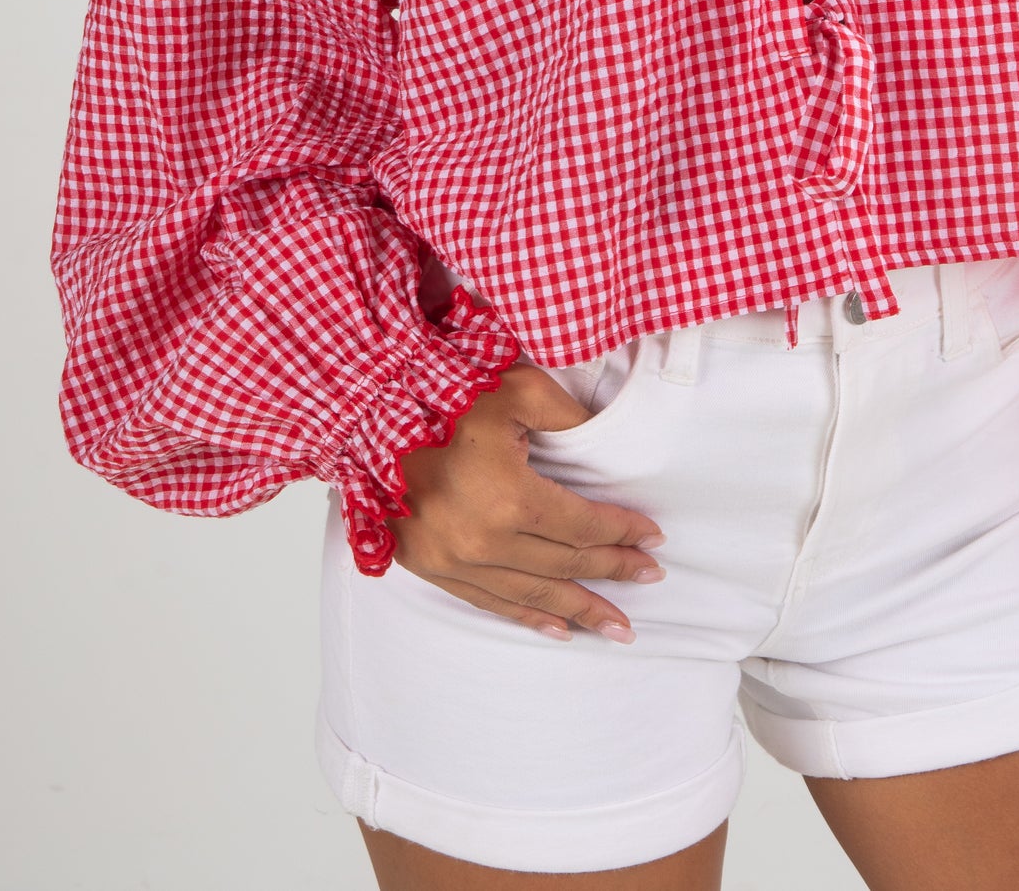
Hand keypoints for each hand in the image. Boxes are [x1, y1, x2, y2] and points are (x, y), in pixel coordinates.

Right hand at [389, 360, 665, 642]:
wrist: (365, 411)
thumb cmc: (445, 391)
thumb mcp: (520, 388)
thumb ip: (570, 418)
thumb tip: (607, 440)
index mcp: (509, 498)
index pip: (582, 526)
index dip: (622, 533)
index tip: (653, 539)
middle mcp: (481, 541)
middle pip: (564, 564)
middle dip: (612, 572)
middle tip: (650, 580)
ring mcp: (450, 559)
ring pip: (530, 594)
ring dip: (577, 610)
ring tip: (617, 627)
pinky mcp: (426, 565)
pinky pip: (487, 601)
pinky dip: (525, 615)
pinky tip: (557, 629)